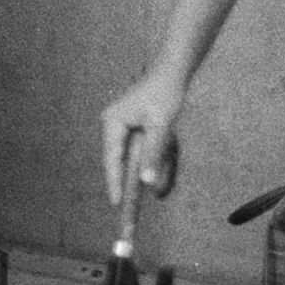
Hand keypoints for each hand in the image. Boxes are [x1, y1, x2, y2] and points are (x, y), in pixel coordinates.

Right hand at [98, 74, 186, 207]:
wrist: (172, 72)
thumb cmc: (165, 95)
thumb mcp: (160, 126)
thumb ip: (153, 154)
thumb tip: (147, 183)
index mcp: (112, 124)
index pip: (112, 160)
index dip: (114, 183)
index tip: (116, 204)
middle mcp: (113, 126)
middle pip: (120, 162)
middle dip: (128, 184)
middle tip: (128, 212)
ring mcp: (123, 127)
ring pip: (133, 158)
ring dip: (143, 171)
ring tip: (150, 193)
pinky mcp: (135, 128)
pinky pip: (142, 151)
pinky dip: (152, 161)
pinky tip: (161, 175)